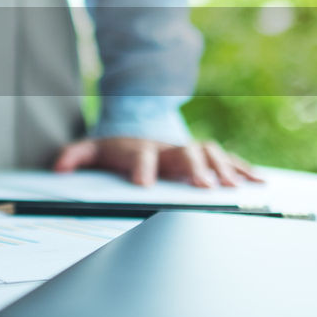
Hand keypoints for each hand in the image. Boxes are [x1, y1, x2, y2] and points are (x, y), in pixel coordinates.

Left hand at [52, 136, 264, 187]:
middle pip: (183, 153)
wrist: (140, 129)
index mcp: (138, 148)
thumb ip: (75, 155)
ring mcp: (188, 150)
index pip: (139, 155)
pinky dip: (244, 170)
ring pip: (210, 154)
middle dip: (193, 168)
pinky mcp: (206, 156)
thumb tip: (57, 167)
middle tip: (202, 186)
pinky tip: (259, 183)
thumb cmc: (117, 149)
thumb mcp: (92, 150)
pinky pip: (228, 160)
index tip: (143, 185)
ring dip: (223, 170)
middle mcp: (167, 147)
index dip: (140, 168)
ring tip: (234, 187)